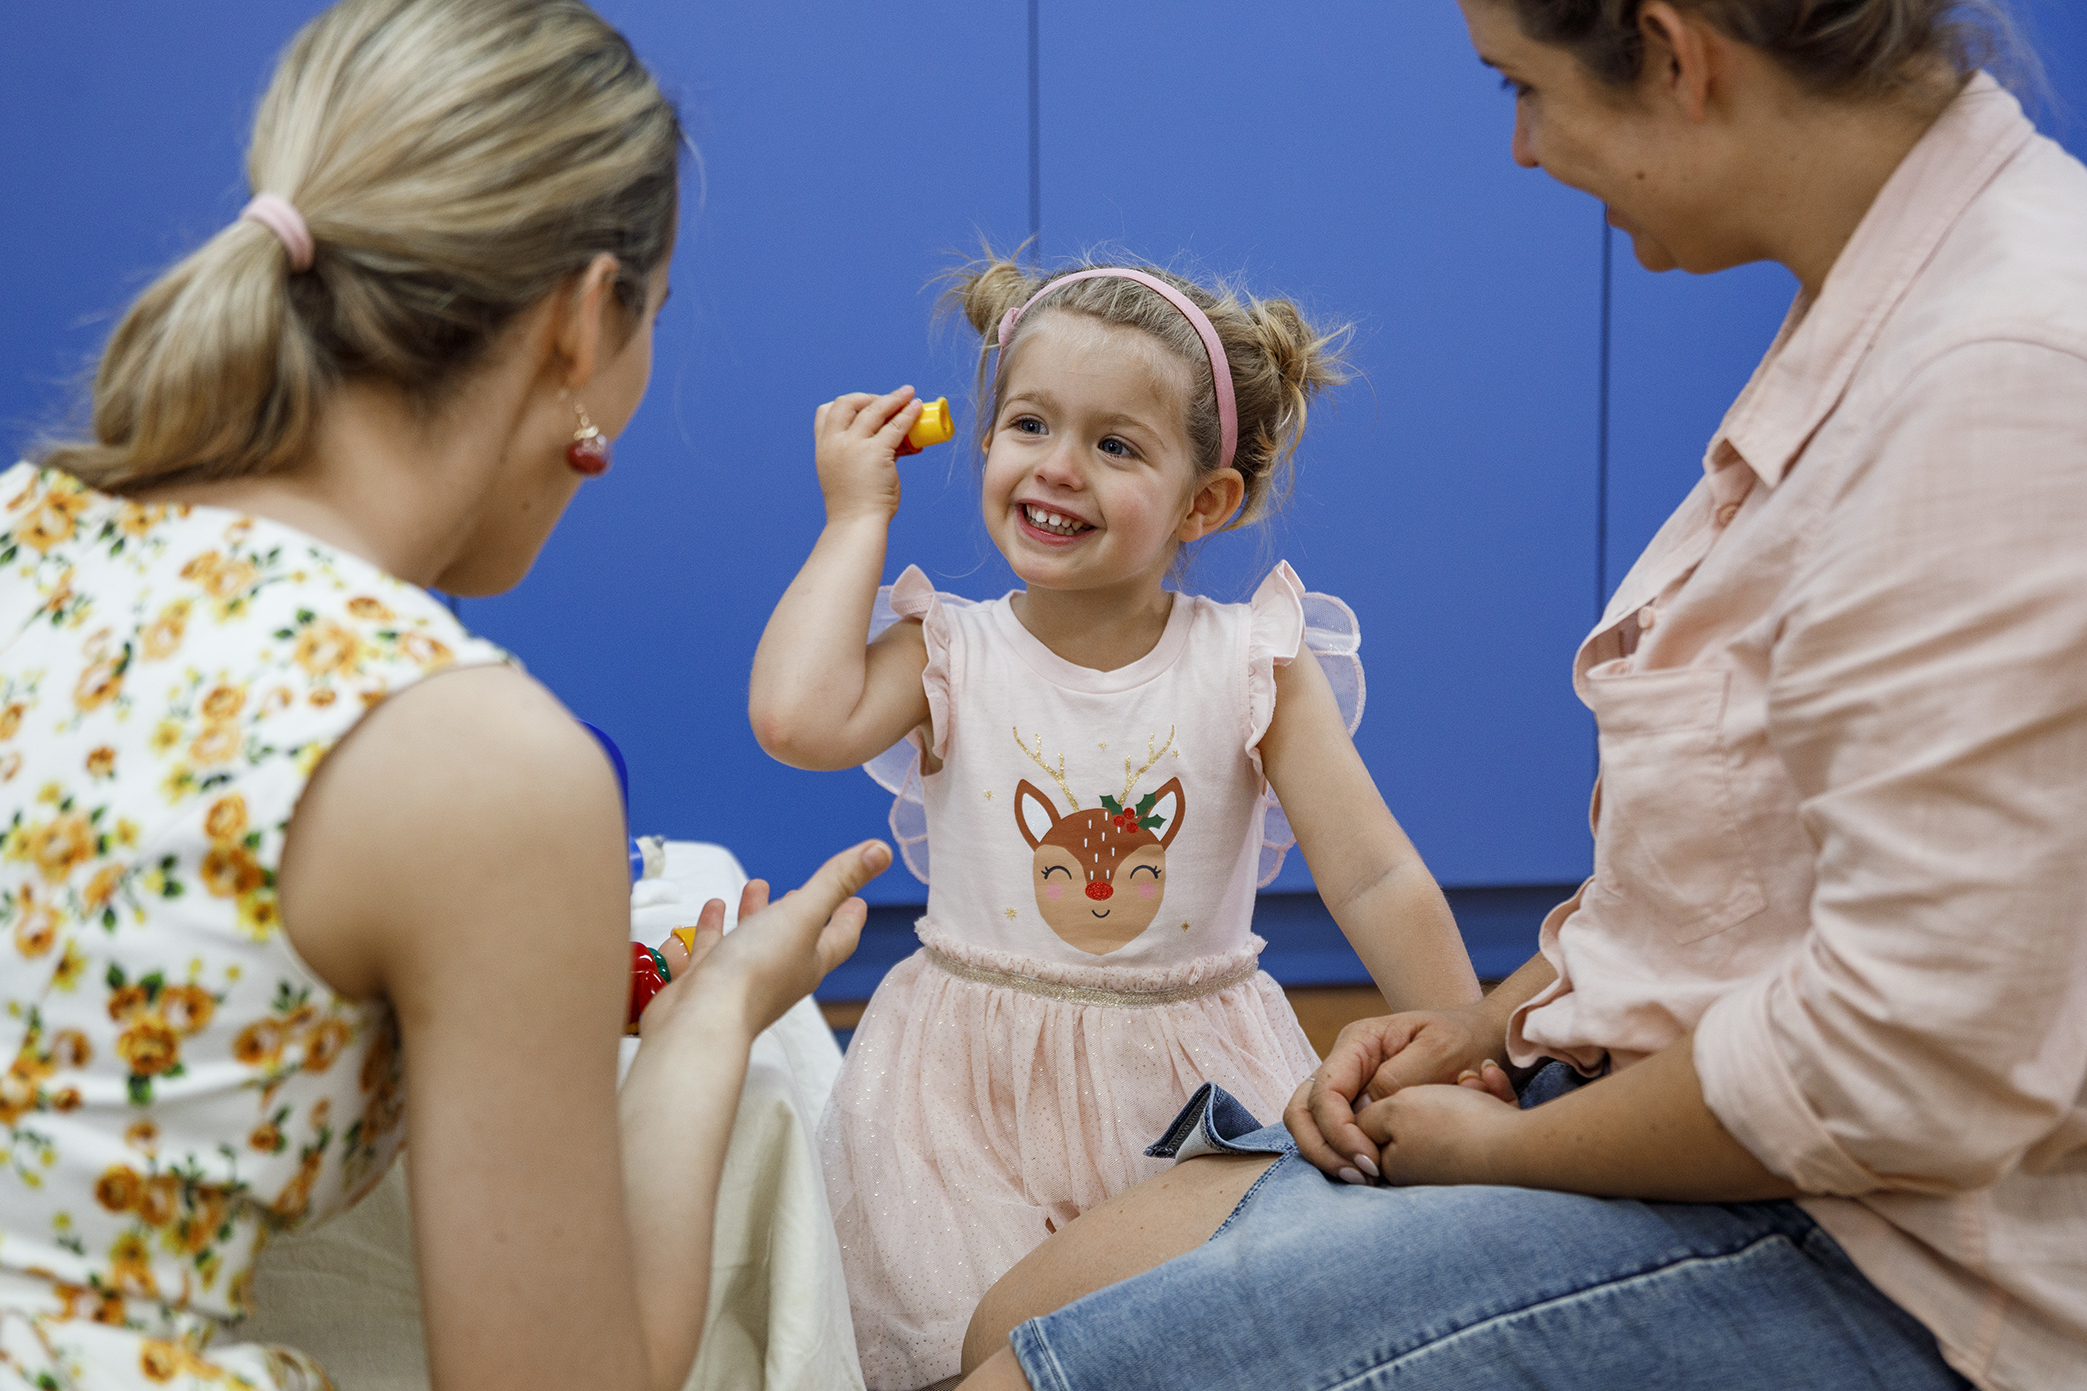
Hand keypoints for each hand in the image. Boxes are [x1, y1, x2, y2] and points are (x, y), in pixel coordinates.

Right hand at [641, 841, 889, 1039]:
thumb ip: (836, 882)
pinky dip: (717, 925)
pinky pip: (716, 948)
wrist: (703, 1021)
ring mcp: (742, 979)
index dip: (850, 917)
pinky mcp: (707, 981)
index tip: (857, 901)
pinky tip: (715, 907)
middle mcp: (779, 974)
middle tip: (800, 889)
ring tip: (756, 887)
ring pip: (755, 939)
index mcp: (810, 962)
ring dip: (758, 912)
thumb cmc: (758, 971)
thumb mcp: (803, 915)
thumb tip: (881, 851)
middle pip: (795, 938)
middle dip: (799, 910)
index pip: (840, 937)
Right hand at [814, 387, 922, 524]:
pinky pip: (896, 426)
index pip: (825, 412)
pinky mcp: (877, 452)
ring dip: (893, 398)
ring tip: (908, 393)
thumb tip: (886, 442)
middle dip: (867, 397)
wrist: (856, 523)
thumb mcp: (842, 473)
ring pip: (875, 410)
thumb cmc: (854, 504)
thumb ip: (854, 455)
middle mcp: (835, 442)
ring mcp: (855, 446)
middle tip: (886, 400)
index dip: (845, 405)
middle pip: (848, 403)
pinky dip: (908, 413)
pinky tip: (916, 407)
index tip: (863, 407)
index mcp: (823, 447)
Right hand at [1285, 1003, 1507, 1178]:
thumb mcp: (1439, 1051)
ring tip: (1363, 1178)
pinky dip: (1340, 1155)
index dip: (1339, 1131)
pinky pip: (1331, 1132)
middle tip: (1360, 1175)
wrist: (1482, 1037)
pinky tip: (1370, 1173)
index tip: (1370, 1160)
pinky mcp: (1356, 1105)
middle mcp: (1344, 1062)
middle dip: (1322, 1148)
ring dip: (1327, 1155)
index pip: (1326, 1091)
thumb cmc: (1464, 1040)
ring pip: (1308, 1123)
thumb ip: (1398, 1079)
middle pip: (1302, 1109)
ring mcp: (1347, 1084)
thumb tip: (1363, 1111)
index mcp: (1358, 1042)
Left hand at [1356, 1082, 1524, 1186]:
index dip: (1387, 1094)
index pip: (1372, 1126)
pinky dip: (1488, 1093)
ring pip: (1455, 1106)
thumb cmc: (1453, 1125)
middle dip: (1436, 1086)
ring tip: (1475, 1077)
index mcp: (1393, 1163)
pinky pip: (1484, 1111)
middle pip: (1420, 1114)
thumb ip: (1368, 1116)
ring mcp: (1459, 1162)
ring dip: (1465, 1087)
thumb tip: (1356, 1124)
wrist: (1520, 1147)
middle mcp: (1423, 1169)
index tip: (1408, 1080)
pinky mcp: (1491, 1149)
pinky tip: (1491, 1080)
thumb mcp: (1396, 1110)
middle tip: (1451, 1077)